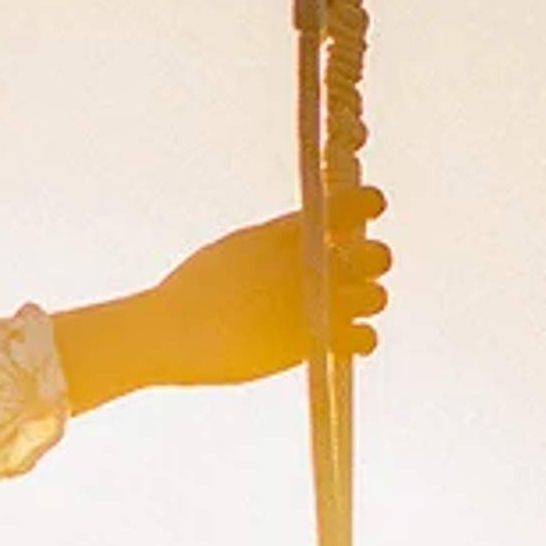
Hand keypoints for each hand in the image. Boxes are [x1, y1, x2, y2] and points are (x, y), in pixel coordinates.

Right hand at [60, 195, 389, 408]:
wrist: (169, 331)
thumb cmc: (193, 292)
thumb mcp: (235, 249)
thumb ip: (274, 241)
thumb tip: (300, 236)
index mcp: (287, 232)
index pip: (351, 206)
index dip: (369, 204)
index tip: (372, 208)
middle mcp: (307, 262)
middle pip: (376, 255)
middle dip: (372, 261)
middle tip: (356, 272)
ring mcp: (313, 302)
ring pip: (376, 297)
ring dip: (368, 302)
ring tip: (350, 310)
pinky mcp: (312, 341)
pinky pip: (364, 338)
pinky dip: (362, 339)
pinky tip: (349, 339)